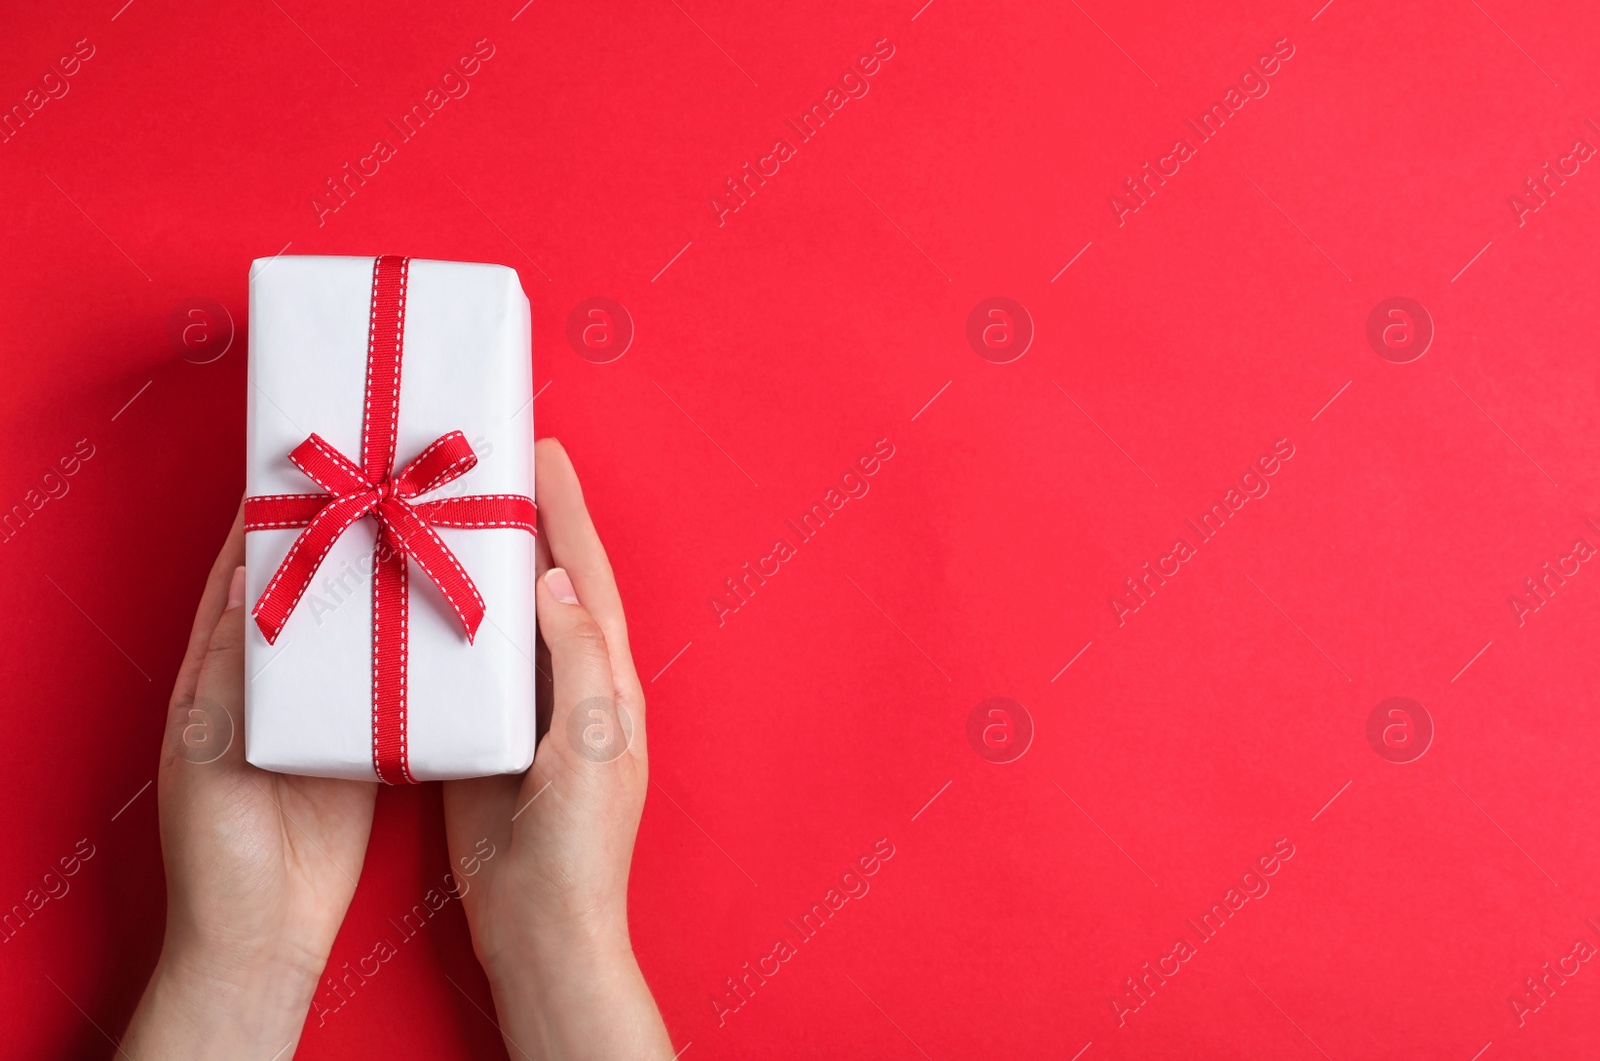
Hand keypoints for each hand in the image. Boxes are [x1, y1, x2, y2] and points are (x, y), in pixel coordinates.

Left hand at [123, 504, 377, 1057]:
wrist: (263, 933)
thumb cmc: (216, 846)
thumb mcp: (207, 745)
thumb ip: (232, 665)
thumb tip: (253, 576)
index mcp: (218, 678)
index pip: (237, 582)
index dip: (260, 528)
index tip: (295, 475)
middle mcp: (273, 688)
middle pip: (305, 598)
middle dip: (335, 546)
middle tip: (374, 493)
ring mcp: (324, 716)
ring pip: (353, 635)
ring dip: (379, 592)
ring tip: (414, 539)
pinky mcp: (368, 747)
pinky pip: (391, 686)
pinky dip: (411, 650)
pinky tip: (440, 617)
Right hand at [444, 440, 672, 1059]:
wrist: (541, 927)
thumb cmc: (580, 842)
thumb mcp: (589, 744)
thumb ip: (578, 659)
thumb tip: (551, 579)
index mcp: (606, 678)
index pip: (587, 575)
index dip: (567, 512)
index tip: (543, 451)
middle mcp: (568, 683)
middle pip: (545, 584)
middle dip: (524, 522)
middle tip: (488, 464)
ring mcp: (522, 710)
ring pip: (499, 618)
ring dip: (477, 566)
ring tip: (443, 511)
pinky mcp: (479, 738)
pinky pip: (461, 667)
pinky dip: (441, 624)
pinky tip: (411, 597)